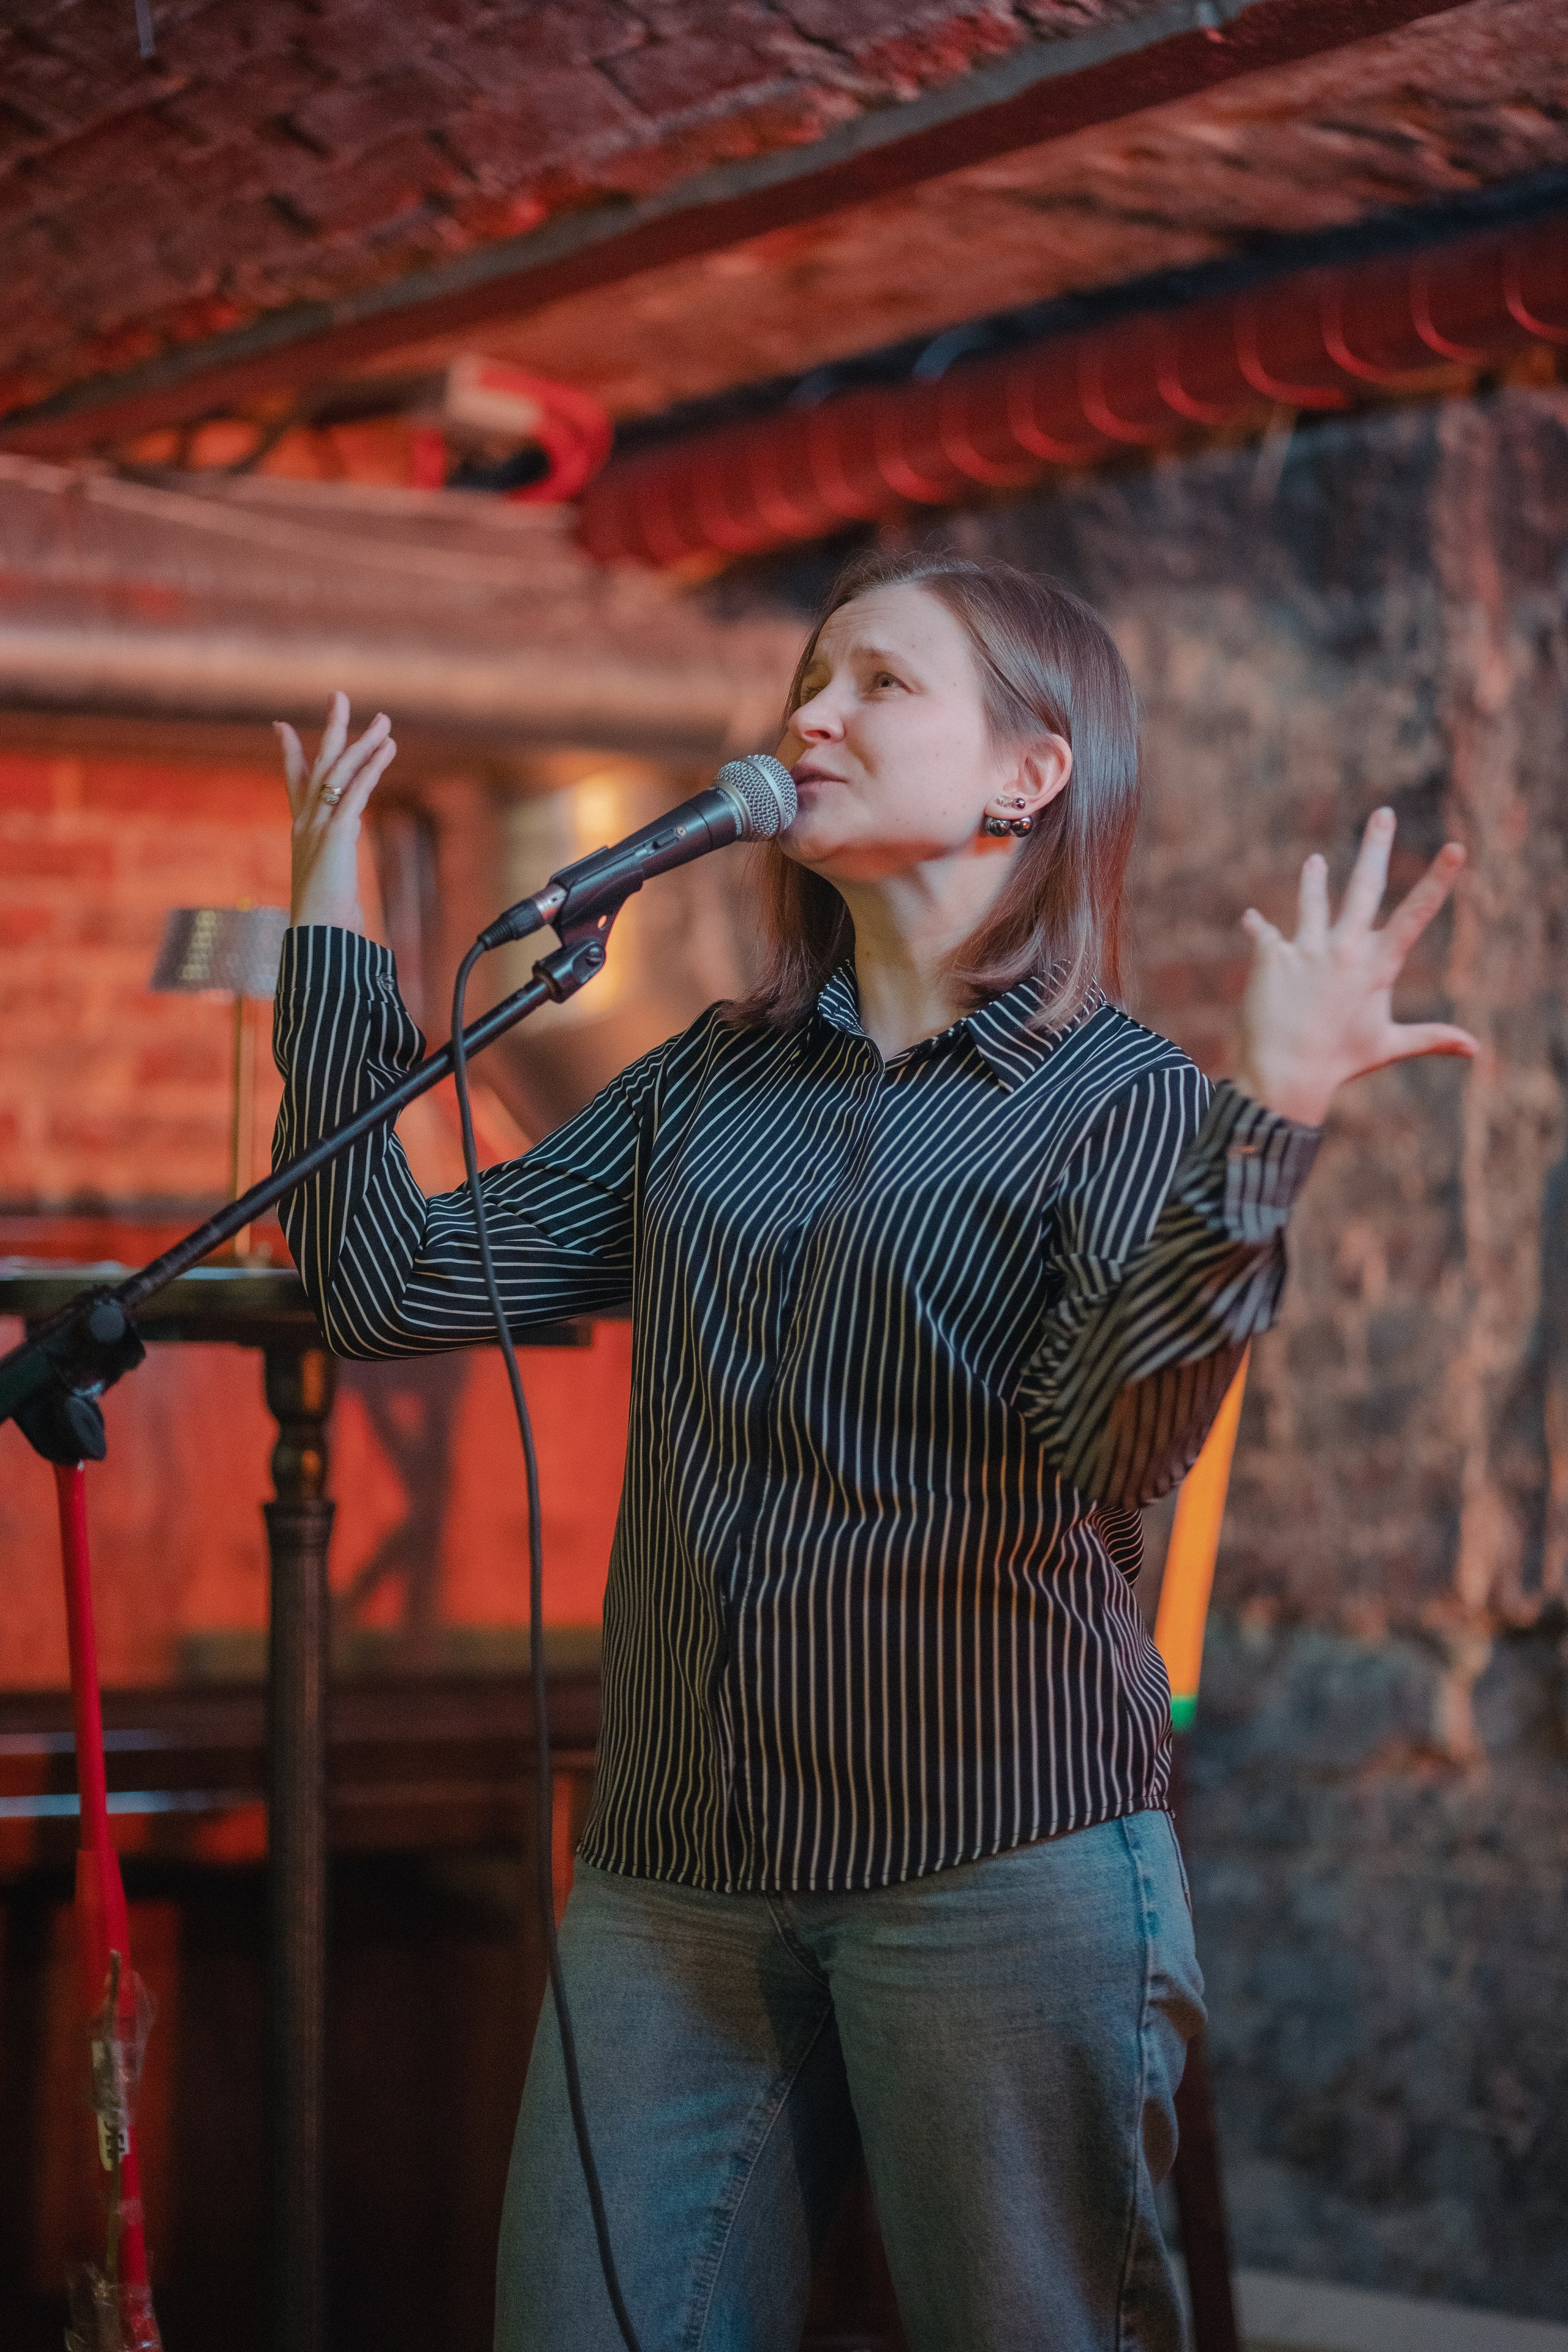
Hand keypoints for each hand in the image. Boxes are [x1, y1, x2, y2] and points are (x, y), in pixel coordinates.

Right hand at [277, 691, 396, 930]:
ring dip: (363, 742)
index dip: (290, 754)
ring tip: (383, 721)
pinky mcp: (337, 831)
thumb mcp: (327, 886)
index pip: (294, 784)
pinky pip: (356, 790)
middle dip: (330, 729)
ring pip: (340, 771)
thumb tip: (344, 864)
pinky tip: (387, 749)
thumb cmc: (324, 920)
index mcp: (301, 832)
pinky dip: (372, 767)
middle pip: (318, 764)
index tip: (282, 728)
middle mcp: (305, 821)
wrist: (317, 934)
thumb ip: (333, 867)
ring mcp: (318, 824)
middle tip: (338, 696)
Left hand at [1231, 808, 1476, 1127]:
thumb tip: (1475, 1049)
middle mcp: (1345, 951)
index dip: (1436, 880)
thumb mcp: (1388, 1045)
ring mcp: (1307, 950)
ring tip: (1316, 862)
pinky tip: (1251, 920)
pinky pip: (1265, 933)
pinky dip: (1259, 928)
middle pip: (1365, 888)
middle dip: (1377, 848)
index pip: (1414, 916)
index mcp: (1377, 967)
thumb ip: (1431, 1038)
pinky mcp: (1272, 956)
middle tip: (1384, 813)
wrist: (1285, 1077)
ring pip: (1313, 901)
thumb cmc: (1339, 1063)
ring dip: (1315, 880)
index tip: (1455, 847)